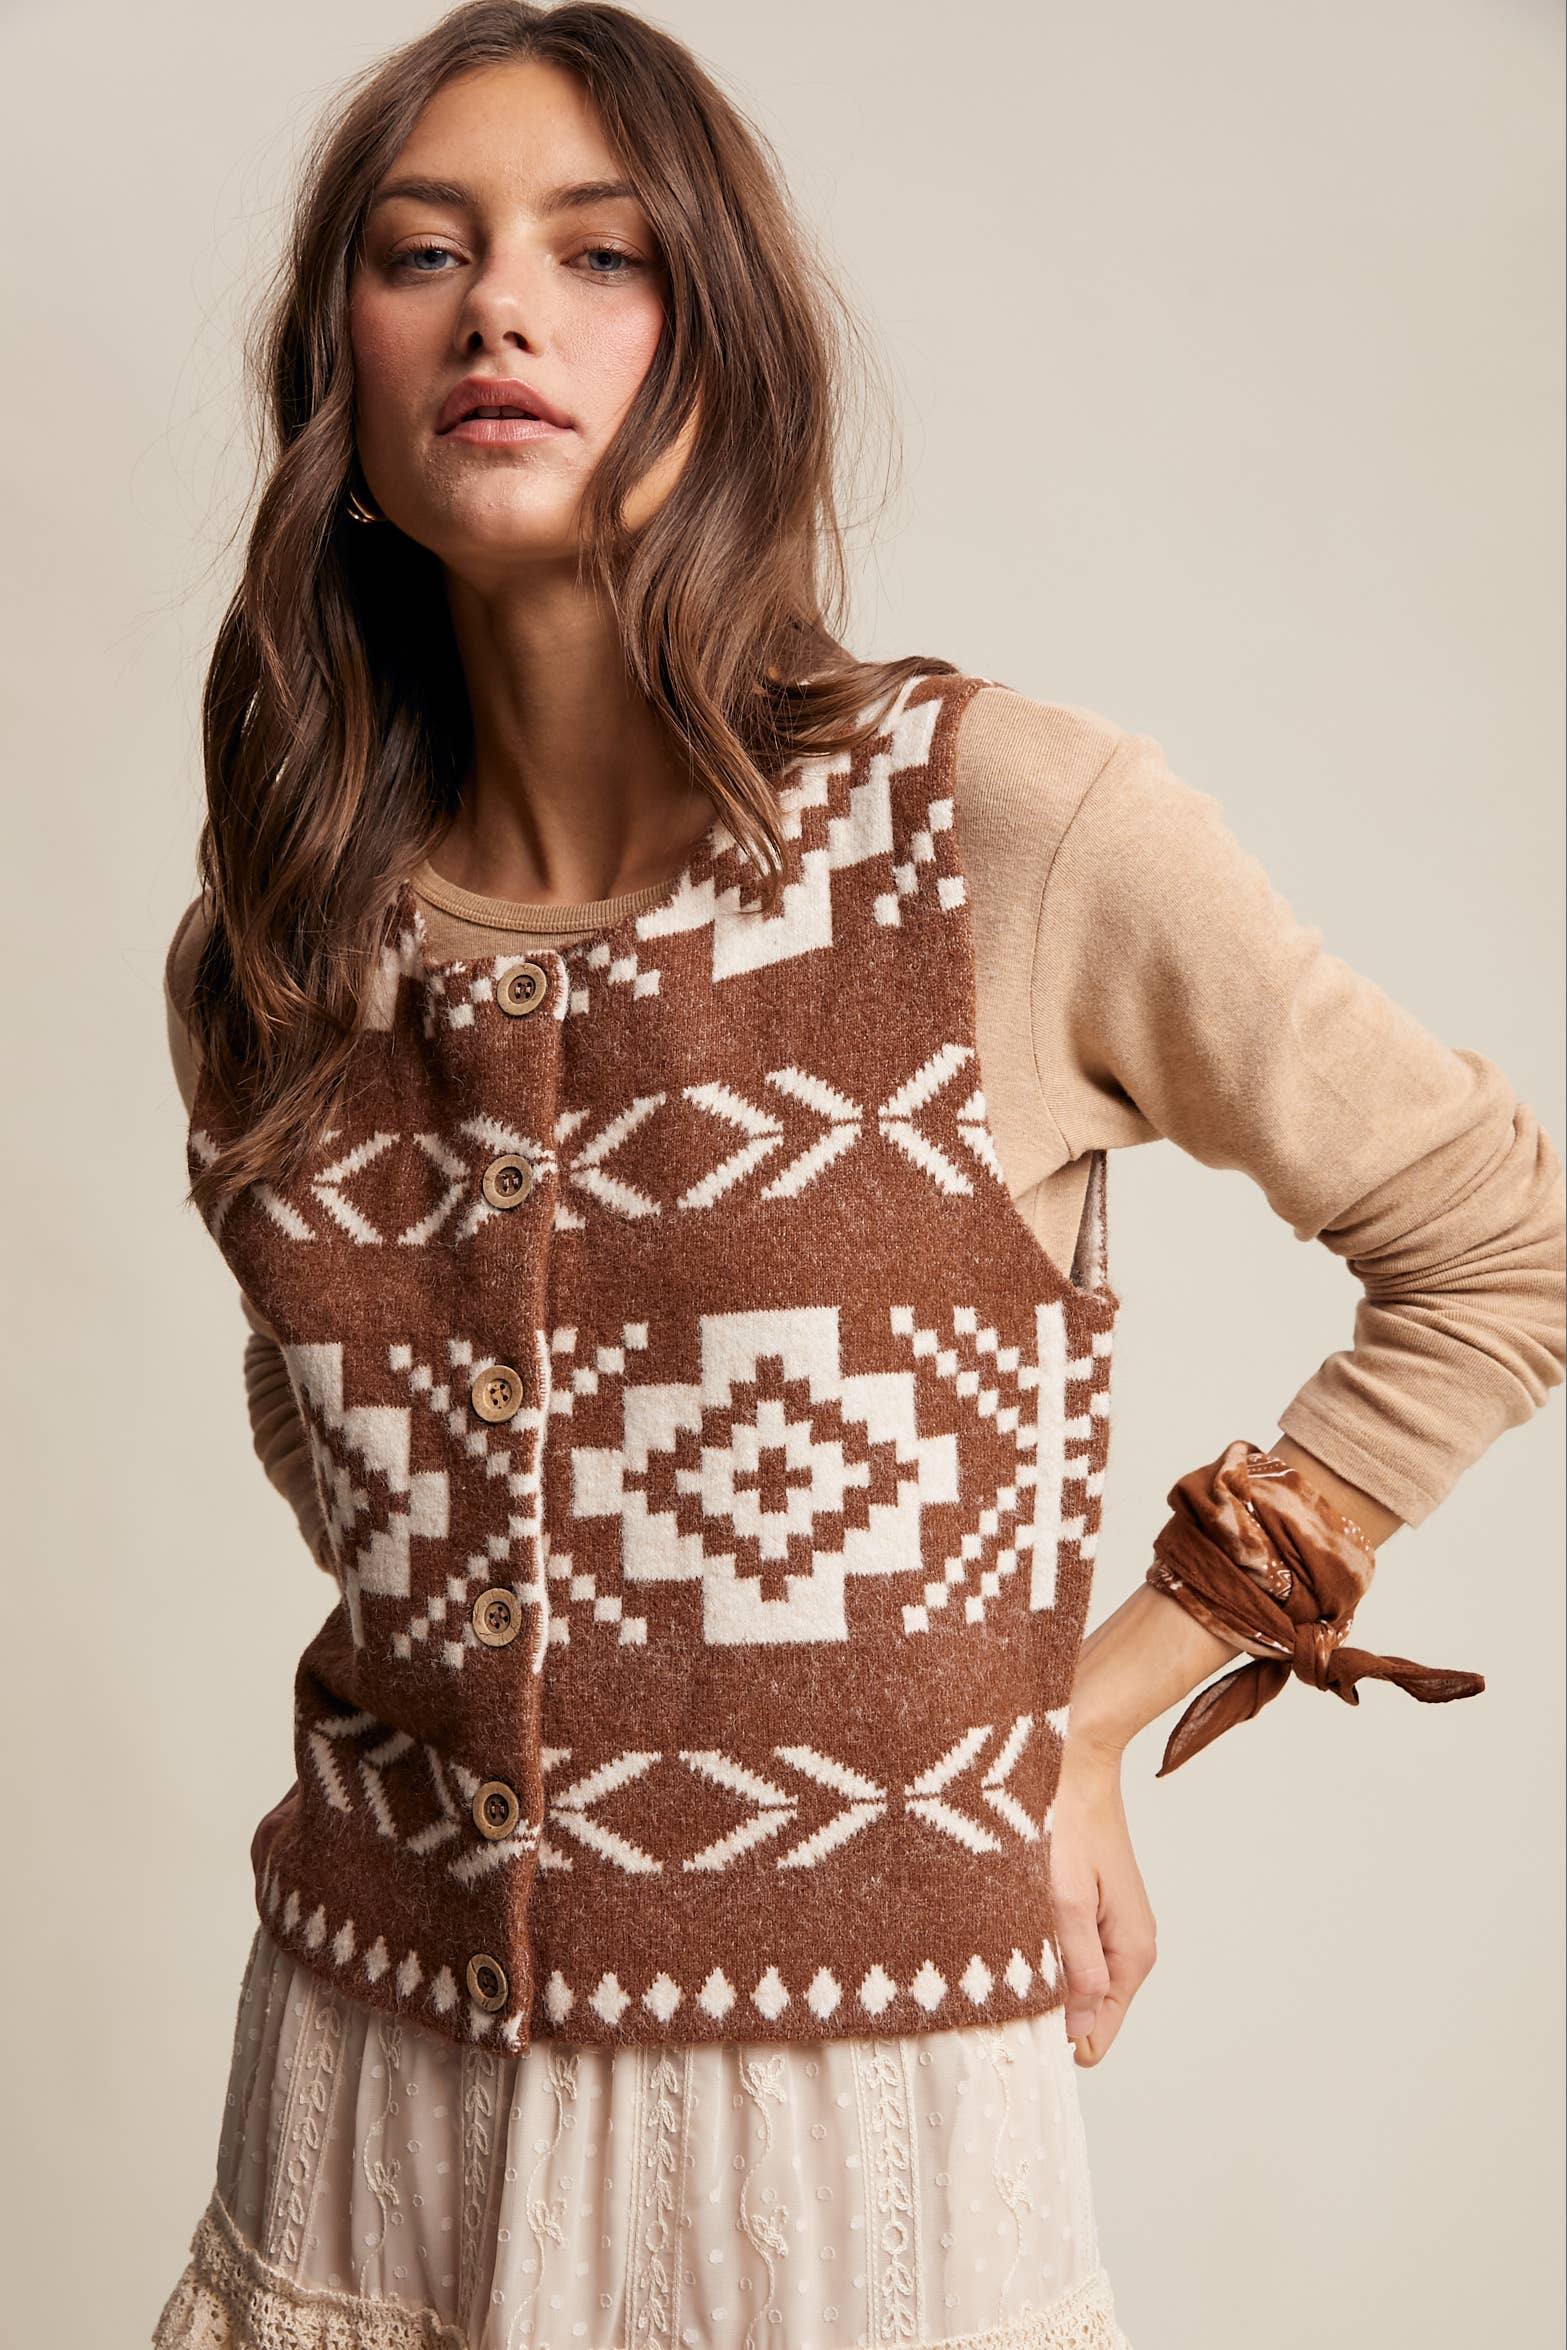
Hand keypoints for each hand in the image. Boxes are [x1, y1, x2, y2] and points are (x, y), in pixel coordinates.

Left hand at [1048, 1729, 1156, 2066]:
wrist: (1076, 1767)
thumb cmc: (1067, 1824)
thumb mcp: (1067, 1900)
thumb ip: (1077, 1969)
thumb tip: (1080, 2038)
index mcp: (1132, 1952)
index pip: (1099, 2035)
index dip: (1058, 2036)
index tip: (1018, 2012)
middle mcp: (1133, 1946)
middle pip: (1088, 2011)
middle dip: (1048, 2001)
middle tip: (1010, 1963)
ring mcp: (1118, 1928)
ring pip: (1078, 1980)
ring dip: (1045, 1970)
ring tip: (1015, 1934)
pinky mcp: (1101, 1911)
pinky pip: (1075, 1952)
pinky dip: (1048, 1947)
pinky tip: (1025, 1918)